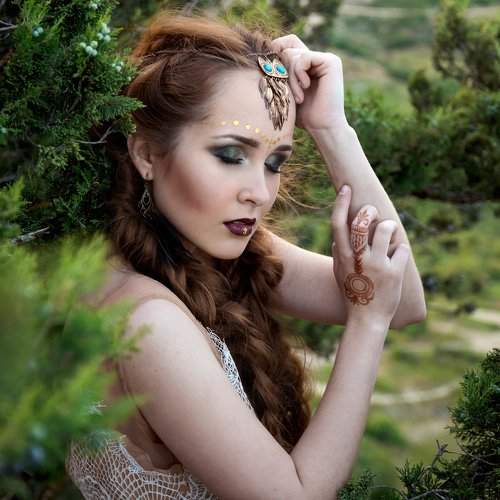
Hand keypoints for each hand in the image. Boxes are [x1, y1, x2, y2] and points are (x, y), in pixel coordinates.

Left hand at [270, 34, 347, 132]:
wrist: (323, 127)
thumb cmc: (303, 116)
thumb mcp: (286, 93)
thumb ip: (279, 74)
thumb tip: (261, 56)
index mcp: (309, 64)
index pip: (288, 44)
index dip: (276, 51)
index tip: (268, 69)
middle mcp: (318, 58)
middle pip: (288, 50)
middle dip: (283, 71)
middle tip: (289, 94)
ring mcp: (326, 58)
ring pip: (293, 54)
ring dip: (291, 78)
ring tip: (298, 97)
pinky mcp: (331, 61)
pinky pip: (304, 57)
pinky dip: (299, 74)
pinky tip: (306, 87)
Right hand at [331, 185, 410, 326]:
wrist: (366, 320)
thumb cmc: (352, 296)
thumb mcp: (339, 274)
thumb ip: (338, 255)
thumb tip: (337, 240)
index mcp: (342, 256)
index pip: (338, 223)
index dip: (341, 203)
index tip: (346, 189)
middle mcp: (358, 258)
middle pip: (362, 222)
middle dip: (369, 211)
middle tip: (373, 212)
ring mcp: (376, 265)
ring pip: (386, 230)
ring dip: (390, 226)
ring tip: (390, 231)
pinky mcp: (394, 272)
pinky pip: (402, 248)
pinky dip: (401, 248)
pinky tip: (398, 255)